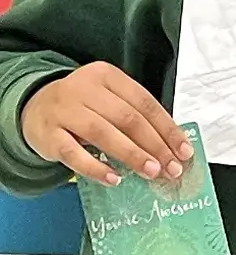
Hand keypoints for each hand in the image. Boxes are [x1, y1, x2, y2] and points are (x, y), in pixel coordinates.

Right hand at [21, 62, 193, 187]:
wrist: (34, 107)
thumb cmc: (81, 106)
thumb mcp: (108, 99)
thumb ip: (135, 116)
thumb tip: (170, 146)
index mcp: (107, 76)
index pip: (145, 102)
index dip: (167, 128)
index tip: (183, 150)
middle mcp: (85, 88)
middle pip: (128, 118)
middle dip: (155, 145)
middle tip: (171, 167)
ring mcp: (64, 110)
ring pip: (104, 133)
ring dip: (132, 155)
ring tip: (151, 172)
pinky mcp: (48, 134)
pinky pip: (74, 153)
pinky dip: (96, 167)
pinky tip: (114, 178)